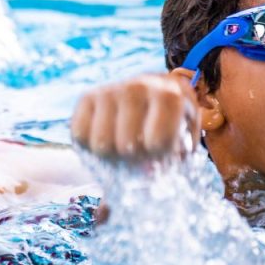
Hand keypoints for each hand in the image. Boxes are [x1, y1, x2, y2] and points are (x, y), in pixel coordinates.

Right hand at [70, 72, 198, 160]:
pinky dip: (90, 145)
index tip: (161, 152)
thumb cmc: (172, 122)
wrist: (156, 90)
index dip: (157, 157)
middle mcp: (137, 87)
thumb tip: (144, 177)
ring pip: (101, 144)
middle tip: (140, 152)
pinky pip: (80, 134)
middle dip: (134, 159)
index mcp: (169, 95)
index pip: (158, 141)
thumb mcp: (184, 136)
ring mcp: (109, 90)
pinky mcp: (87, 97)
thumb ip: (173, 158)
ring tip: (123, 148)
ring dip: (112, 155)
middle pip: (127, 146)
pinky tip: (106, 138)